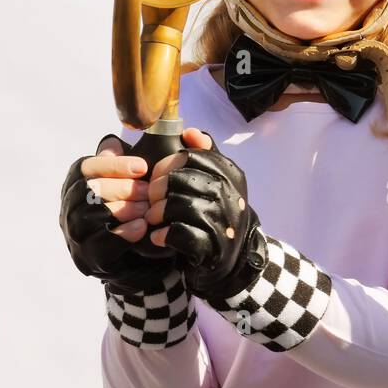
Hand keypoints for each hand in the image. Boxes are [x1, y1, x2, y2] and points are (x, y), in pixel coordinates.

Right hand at [58, 134, 174, 293]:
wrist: (134, 257)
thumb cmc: (129, 210)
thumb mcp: (126, 184)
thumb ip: (120, 164)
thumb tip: (112, 143)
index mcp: (75, 184)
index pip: (86, 167)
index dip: (114, 165)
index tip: (142, 167)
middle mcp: (69, 208)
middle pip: (87, 190)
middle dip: (122, 188)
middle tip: (149, 192)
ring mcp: (75, 234)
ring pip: (89, 215)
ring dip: (122, 209)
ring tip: (146, 209)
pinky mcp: (88, 257)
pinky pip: (99, 243)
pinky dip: (121, 233)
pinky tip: (140, 227)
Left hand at [140, 128, 265, 302]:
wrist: (235, 256)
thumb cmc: (220, 213)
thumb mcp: (220, 180)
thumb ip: (207, 154)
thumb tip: (190, 132)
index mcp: (230, 174)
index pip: (190, 156)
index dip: (166, 165)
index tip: (158, 176)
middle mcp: (229, 195)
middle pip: (178, 180)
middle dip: (156, 190)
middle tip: (152, 201)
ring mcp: (222, 220)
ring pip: (175, 205)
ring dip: (156, 213)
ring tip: (153, 218)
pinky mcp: (210, 245)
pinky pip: (177, 233)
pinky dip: (162, 235)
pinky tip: (159, 236)